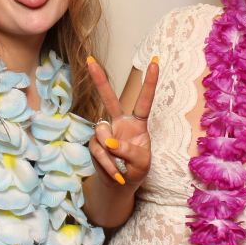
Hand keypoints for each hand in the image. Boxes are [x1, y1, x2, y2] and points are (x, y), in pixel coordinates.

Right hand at [87, 56, 158, 187]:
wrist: (121, 184)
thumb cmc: (136, 169)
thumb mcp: (142, 162)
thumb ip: (128, 150)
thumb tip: (108, 142)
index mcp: (137, 123)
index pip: (144, 101)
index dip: (150, 82)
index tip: (155, 61)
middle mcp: (119, 122)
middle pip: (109, 99)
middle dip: (99, 80)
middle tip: (90, 60)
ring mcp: (105, 132)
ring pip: (102, 133)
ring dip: (112, 154)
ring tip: (121, 168)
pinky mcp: (94, 144)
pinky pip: (98, 150)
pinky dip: (108, 165)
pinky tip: (116, 174)